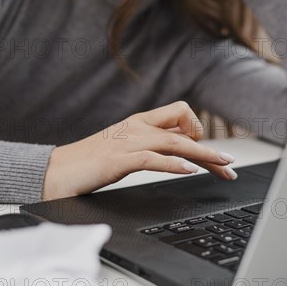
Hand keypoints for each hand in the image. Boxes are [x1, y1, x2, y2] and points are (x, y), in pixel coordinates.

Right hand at [42, 101, 236, 199]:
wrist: (58, 171)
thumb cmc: (92, 161)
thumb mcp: (126, 147)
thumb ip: (150, 144)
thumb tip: (180, 150)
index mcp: (139, 122)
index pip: (180, 113)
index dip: (197, 129)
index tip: (204, 150)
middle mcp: (137, 127)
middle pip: (184, 127)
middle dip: (210, 147)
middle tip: (228, 165)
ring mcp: (128, 142)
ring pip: (175, 142)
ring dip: (203, 156)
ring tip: (222, 167)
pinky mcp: (119, 160)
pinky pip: (152, 159)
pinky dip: (173, 165)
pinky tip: (188, 171)